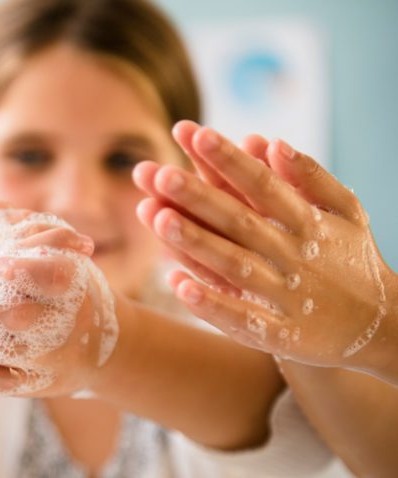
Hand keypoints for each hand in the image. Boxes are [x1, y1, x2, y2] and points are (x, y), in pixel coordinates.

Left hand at [0, 196, 116, 397]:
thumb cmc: (62, 281)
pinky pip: (12, 381)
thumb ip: (2, 218)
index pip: (57, 275)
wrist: (98, 341)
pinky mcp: (46, 381)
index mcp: (74, 279)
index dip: (28, 269)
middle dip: (5, 312)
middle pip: (38, 318)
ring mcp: (60, 354)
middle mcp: (72, 319)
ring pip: (21, 353)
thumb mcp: (42, 246)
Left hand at [133, 121, 396, 378]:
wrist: (381, 329)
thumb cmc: (353, 260)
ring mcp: (284, 296)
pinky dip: (210, 303)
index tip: (196, 134)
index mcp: (308, 222)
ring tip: (158, 218)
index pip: (262, 185)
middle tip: (159, 173)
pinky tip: (177, 285)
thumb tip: (273, 142)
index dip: (230, 160)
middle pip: (239, 221)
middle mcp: (293, 257)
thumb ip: (311, 177)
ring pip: (233, 266)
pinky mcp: (277, 333)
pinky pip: (239, 318)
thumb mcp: (346, 212)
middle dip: (198, 197)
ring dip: (195, 244)